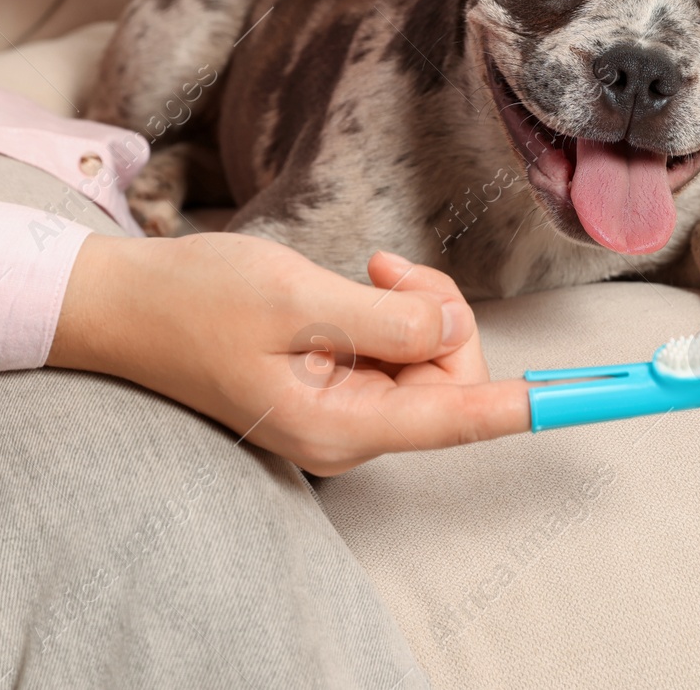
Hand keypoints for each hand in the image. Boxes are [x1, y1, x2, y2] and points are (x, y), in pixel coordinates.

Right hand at [50, 233, 529, 474]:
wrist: (122, 304)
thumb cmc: (195, 299)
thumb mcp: (296, 297)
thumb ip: (388, 321)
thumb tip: (456, 334)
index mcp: (339, 426)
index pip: (458, 418)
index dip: (526, 404)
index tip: (577, 397)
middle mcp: (349, 432)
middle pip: (452, 380)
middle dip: (442, 316)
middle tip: (388, 266)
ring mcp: (343, 411)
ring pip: (430, 361)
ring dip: (416, 307)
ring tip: (364, 270)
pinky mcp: (335, 385)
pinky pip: (399, 352)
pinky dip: (393, 311)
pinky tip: (355, 284)